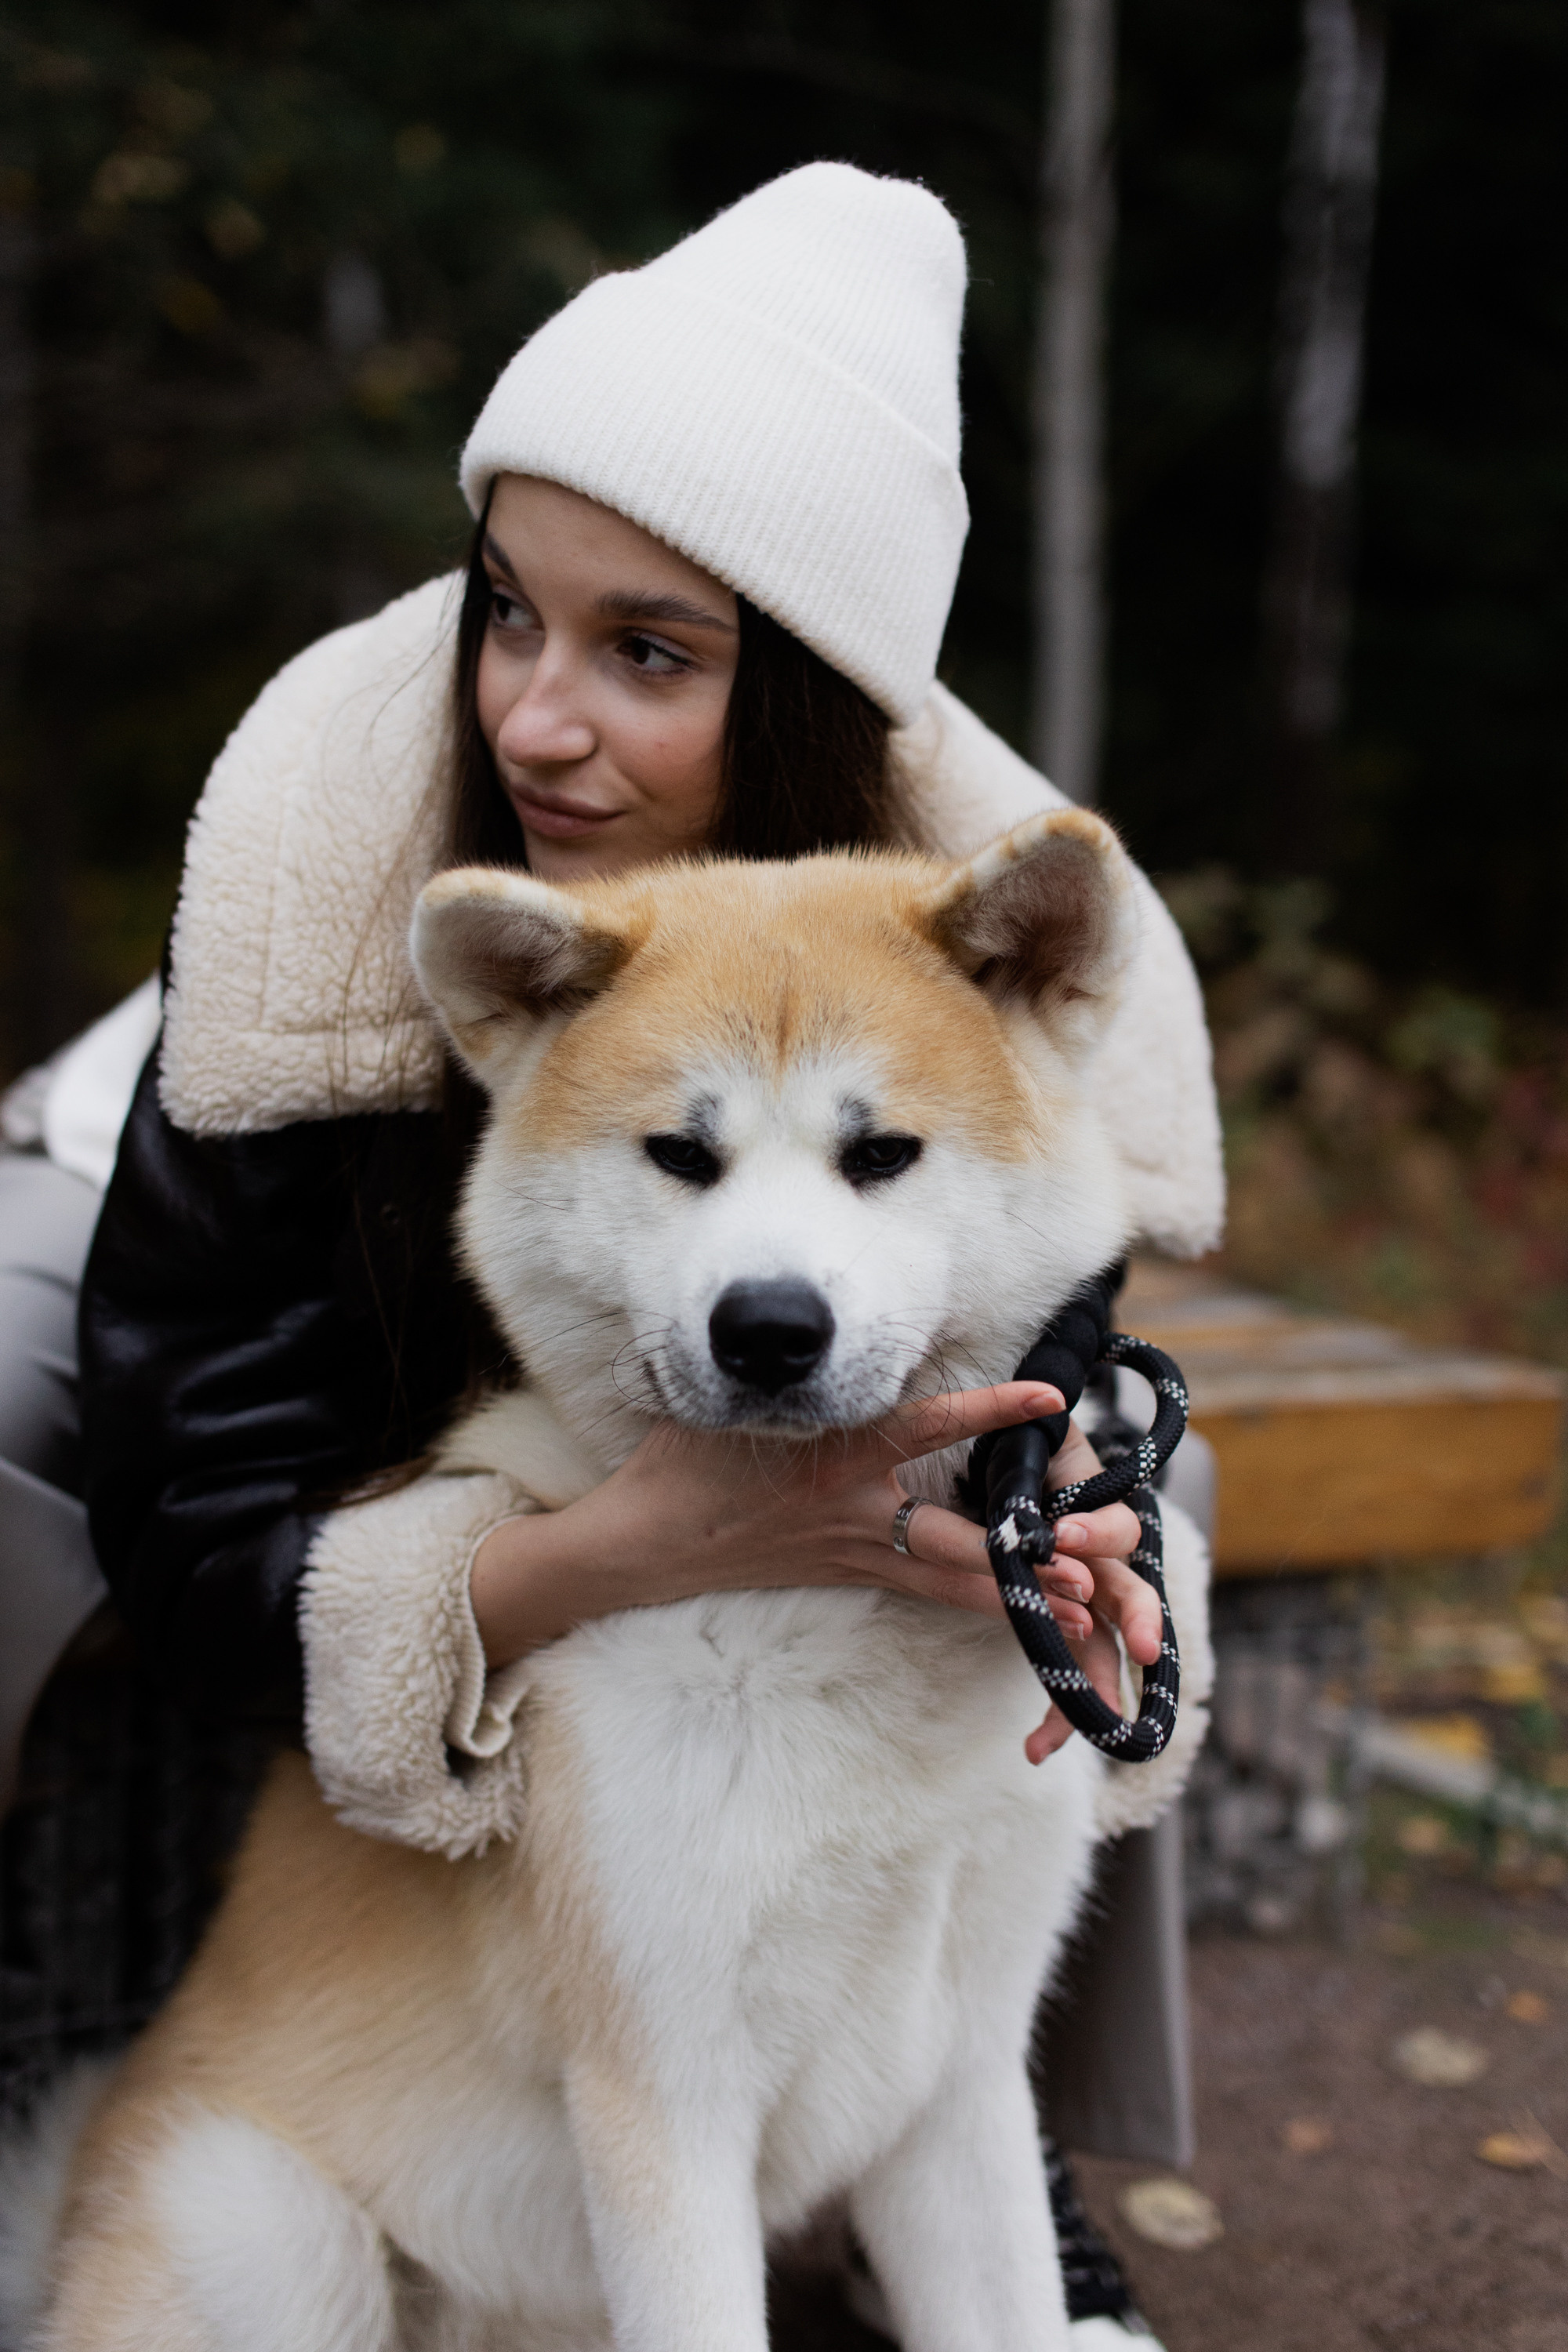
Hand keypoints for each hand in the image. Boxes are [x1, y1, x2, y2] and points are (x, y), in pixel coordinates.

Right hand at [472, 1380, 1114, 1666]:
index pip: (927, 1426)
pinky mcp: (847, 1575)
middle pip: (957, 1539)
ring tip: (1082, 1609)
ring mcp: (854, 1551)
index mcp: (834, 1458)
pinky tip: (1022, 1616)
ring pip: (950, 1581)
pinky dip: (975, 1601)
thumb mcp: (729, 1403)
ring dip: (1017, 1595)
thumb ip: (786, 1374)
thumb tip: (801, 1318)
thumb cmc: (680, 1467)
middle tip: (1087, 1565)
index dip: (990, 1409)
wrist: (643, 1548)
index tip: (1049, 1396)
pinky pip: (924, 1591)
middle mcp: (856, 1511)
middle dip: (1023, 1555)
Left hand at [1022, 1417, 1162, 1765]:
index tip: (1060, 1534)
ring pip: (1105, 1651)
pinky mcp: (1063, 1629)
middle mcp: (1103, 1564)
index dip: (1092, 1535)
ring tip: (1090, 1725)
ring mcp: (1088, 1603)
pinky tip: (1036, 1750)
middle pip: (1129, 1596)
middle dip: (1137, 1622)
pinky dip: (1060, 1716)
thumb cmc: (1029, 1451)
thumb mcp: (1037, 1439)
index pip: (1111, 1528)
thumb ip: (1037, 1433)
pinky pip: (1070, 1677)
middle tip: (1143, 1648)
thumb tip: (1045, 1401)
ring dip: (1098, 1689)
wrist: (1019, 1469)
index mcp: (1096, 1516)